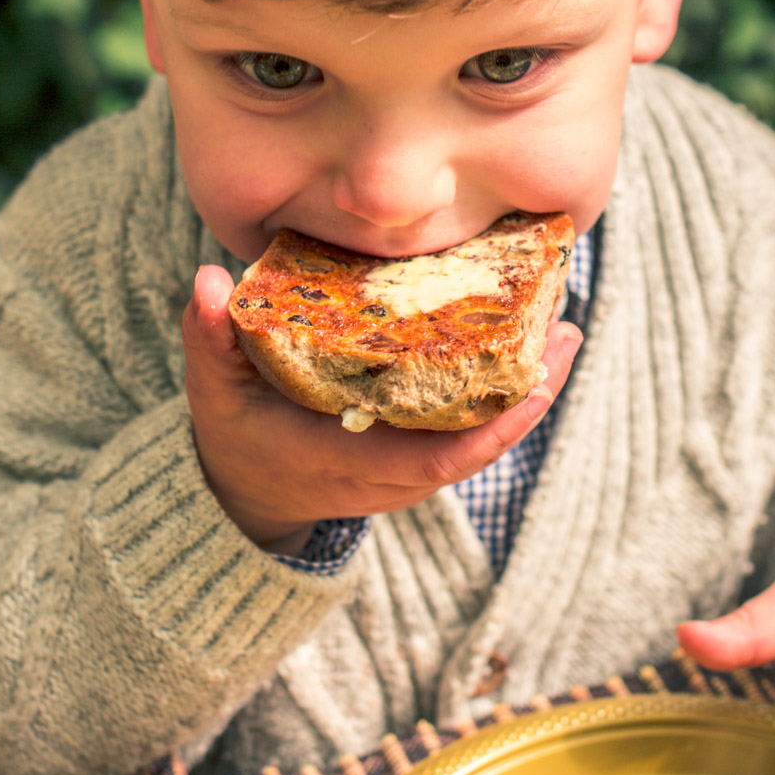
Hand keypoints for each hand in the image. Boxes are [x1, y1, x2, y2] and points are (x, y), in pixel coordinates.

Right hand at [183, 264, 582, 551]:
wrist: (246, 494)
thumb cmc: (236, 436)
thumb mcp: (213, 391)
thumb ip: (209, 337)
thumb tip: (209, 280)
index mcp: (350, 464)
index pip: (434, 462)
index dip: (490, 431)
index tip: (534, 387)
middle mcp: (392, 475)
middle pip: (478, 446)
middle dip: (529, 397)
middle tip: (565, 331)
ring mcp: (409, 467)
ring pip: (483, 435)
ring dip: (527, 386)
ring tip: (564, 327)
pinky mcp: (418, 452)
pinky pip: (471, 424)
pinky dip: (504, 387)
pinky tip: (528, 338)